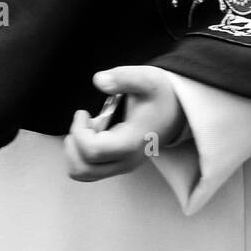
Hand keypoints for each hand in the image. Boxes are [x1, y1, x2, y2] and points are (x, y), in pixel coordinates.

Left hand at [64, 66, 185, 182]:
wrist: (177, 109)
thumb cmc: (160, 95)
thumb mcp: (145, 78)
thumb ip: (122, 77)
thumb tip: (98, 80)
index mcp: (131, 143)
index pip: (92, 151)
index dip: (79, 131)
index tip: (83, 112)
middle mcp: (126, 161)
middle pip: (83, 168)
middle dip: (74, 143)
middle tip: (83, 122)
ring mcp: (122, 165)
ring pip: (83, 173)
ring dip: (75, 150)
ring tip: (87, 129)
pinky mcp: (118, 164)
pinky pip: (89, 170)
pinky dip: (81, 154)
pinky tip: (91, 134)